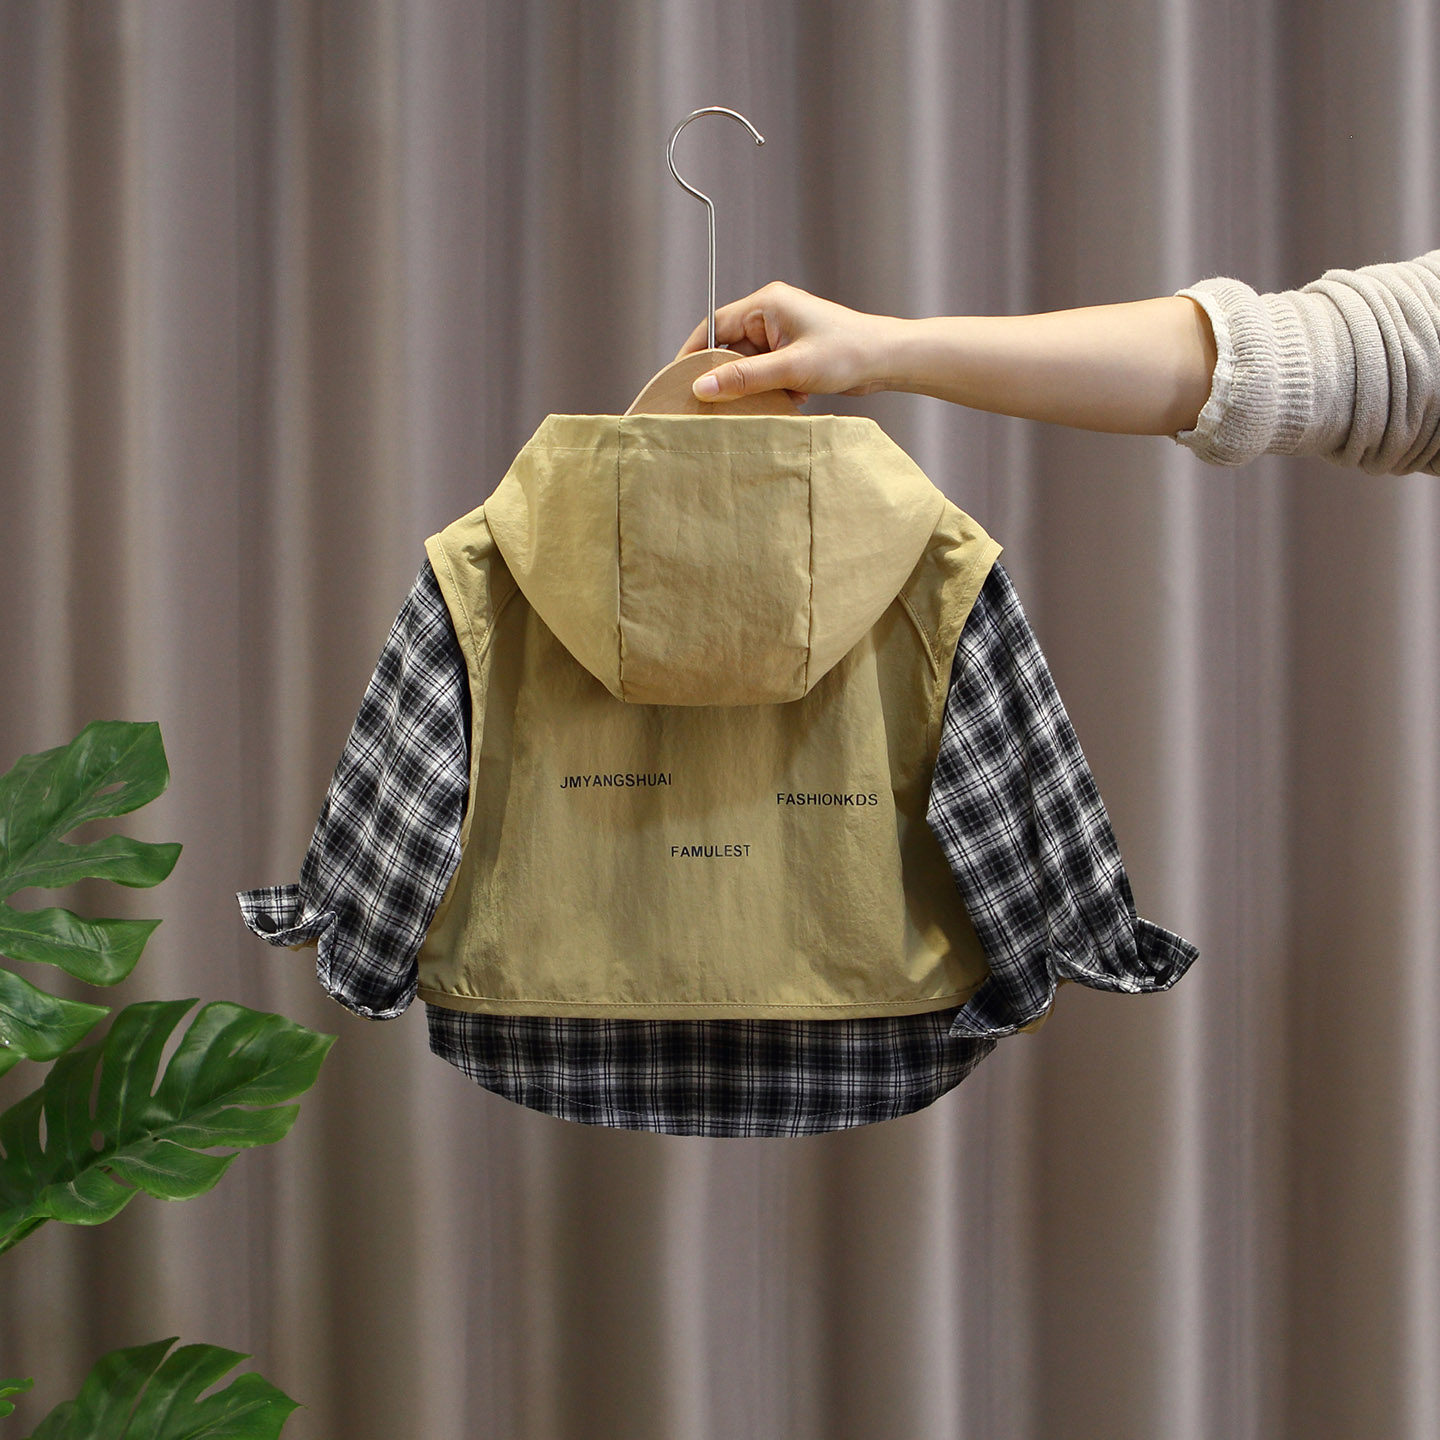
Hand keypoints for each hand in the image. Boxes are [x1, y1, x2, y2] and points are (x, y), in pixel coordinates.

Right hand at [674, 281, 902, 404]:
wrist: (888, 360)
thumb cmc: (847, 353)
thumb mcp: (790, 369)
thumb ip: (744, 379)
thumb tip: (702, 388)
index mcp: (766, 304)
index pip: (714, 326)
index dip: (693, 354)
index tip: (678, 381)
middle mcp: (771, 314)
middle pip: (729, 347)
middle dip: (726, 377)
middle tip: (713, 405)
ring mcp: (782, 333)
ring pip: (748, 364)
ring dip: (753, 387)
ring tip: (761, 403)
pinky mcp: (793, 352)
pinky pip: (766, 371)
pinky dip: (771, 389)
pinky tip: (789, 400)